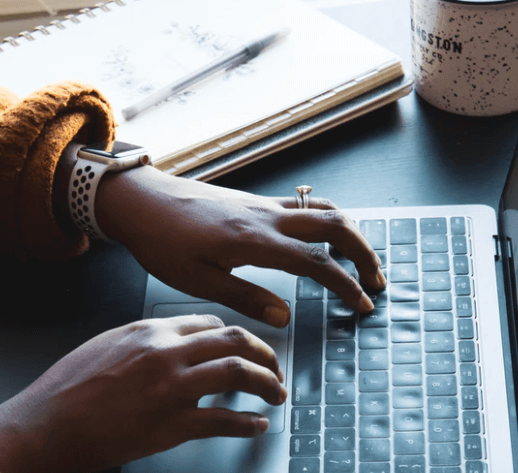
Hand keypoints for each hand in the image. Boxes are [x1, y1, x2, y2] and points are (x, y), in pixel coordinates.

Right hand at [0, 315, 285, 472]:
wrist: (44, 425)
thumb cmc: (66, 389)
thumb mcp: (105, 346)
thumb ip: (142, 341)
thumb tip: (170, 344)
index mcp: (149, 330)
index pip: (209, 323)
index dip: (234, 335)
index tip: (244, 347)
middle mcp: (165, 352)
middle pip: (234, 340)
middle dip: (264, 353)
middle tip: (275, 368)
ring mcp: (171, 387)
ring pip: (238, 373)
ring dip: (267, 383)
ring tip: (276, 393)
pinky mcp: (172, 424)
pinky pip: (224, 420)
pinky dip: (248, 423)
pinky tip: (256, 425)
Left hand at [95, 166, 385, 326]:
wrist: (141, 201)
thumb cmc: (162, 242)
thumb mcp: (198, 281)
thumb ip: (245, 298)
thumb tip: (285, 317)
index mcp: (254, 240)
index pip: (316, 262)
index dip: (345, 285)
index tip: (362, 305)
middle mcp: (266, 216)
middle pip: (334, 225)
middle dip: (363, 252)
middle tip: (376, 281)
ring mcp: (262, 204)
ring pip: (323, 209)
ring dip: (350, 232)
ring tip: (360, 259)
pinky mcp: (254, 201)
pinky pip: (304, 204)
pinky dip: (327, 219)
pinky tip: (325, 237)